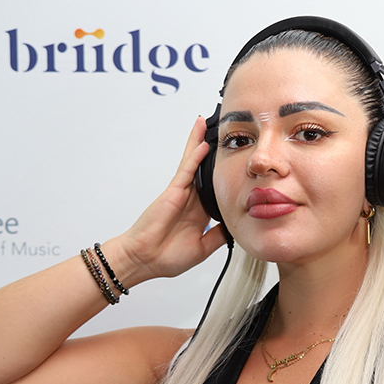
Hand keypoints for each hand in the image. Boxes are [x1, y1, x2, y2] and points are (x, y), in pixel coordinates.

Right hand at [111, 117, 227, 281]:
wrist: (145, 260)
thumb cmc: (167, 257)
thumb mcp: (203, 248)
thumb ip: (219, 236)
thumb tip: (236, 227)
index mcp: (199, 212)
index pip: (215, 188)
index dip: (225, 174)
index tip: (238, 161)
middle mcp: (190, 199)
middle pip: (204, 168)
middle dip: (211, 150)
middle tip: (223, 132)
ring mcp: (181, 193)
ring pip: (193, 163)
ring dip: (199, 143)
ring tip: (205, 123)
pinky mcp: (173, 192)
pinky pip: (186, 171)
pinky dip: (194, 157)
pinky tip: (202, 144)